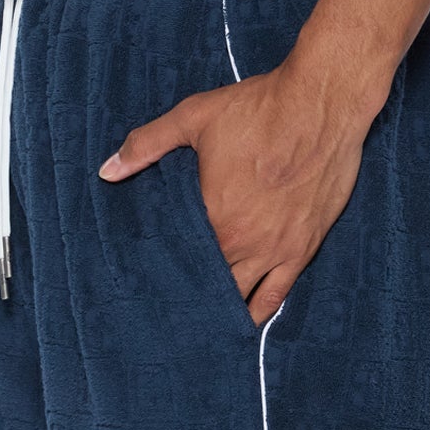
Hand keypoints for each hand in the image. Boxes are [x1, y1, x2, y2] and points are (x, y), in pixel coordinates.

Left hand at [99, 58, 373, 325]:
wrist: (321, 104)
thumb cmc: (258, 108)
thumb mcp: (194, 117)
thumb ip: (148, 145)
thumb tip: (107, 170)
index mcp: (210, 217)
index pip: (178, 257)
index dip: (164, 269)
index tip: (149, 282)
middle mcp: (240, 244)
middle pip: (207, 284)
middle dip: (190, 296)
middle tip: (172, 310)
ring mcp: (273, 252)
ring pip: (239, 298)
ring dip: (219, 311)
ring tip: (200, 325)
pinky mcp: (300, 250)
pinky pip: (276, 296)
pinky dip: (258, 313)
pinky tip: (244, 324)